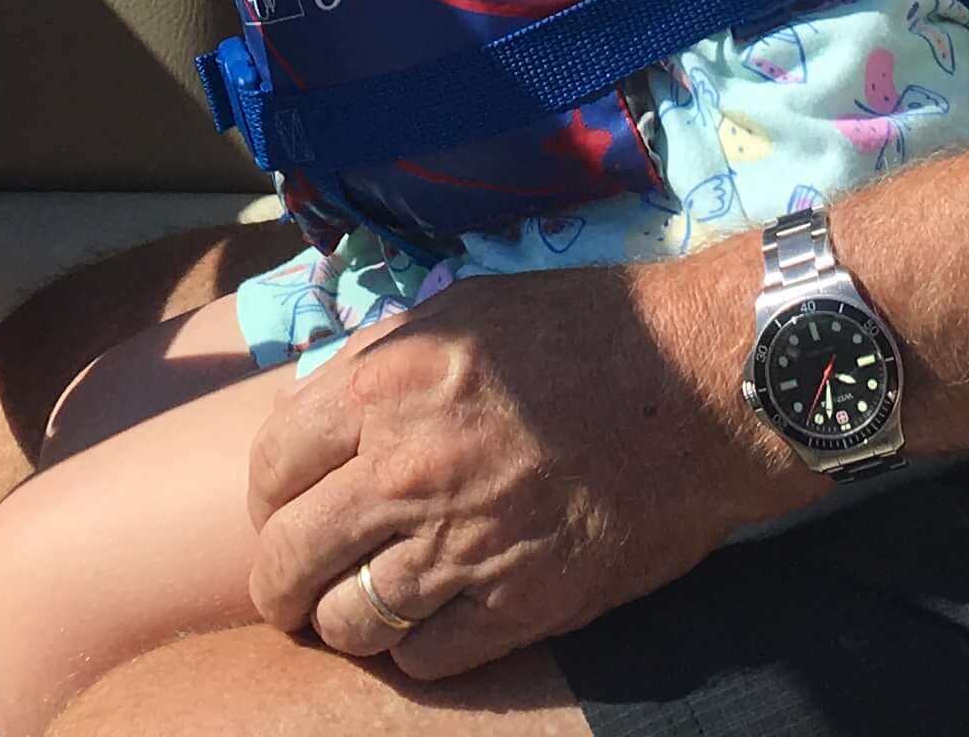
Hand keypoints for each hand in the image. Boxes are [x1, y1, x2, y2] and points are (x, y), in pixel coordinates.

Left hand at [245, 247, 812, 675]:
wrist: (702, 386)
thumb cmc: (591, 332)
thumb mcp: (467, 311)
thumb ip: (381, 359)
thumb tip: (318, 405)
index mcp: (385, 388)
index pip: (271, 466)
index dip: (266, 498)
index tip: (280, 511)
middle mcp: (407, 472)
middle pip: (288, 557)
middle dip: (279, 582)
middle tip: (292, 586)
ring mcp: (462, 546)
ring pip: (348, 621)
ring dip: (341, 622)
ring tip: (355, 612)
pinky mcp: (521, 606)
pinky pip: (425, 658)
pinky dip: (413, 650)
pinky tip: (428, 625)